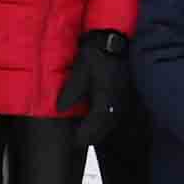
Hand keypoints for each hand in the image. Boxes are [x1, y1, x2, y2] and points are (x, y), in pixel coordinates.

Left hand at [60, 31, 135, 146]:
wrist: (112, 41)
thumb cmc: (96, 54)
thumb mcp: (80, 71)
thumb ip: (71, 91)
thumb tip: (61, 109)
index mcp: (105, 99)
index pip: (94, 127)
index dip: (83, 137)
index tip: (73, 142)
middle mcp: (116, 104)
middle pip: (103, 129)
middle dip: (90, 136)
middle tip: (77, 140)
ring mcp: (121, 101)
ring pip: (110, 123)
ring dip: (97, 130)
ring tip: (84, 132)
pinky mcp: (123, 96)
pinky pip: (113, 114)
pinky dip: (103, 121)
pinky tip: (94, 118)